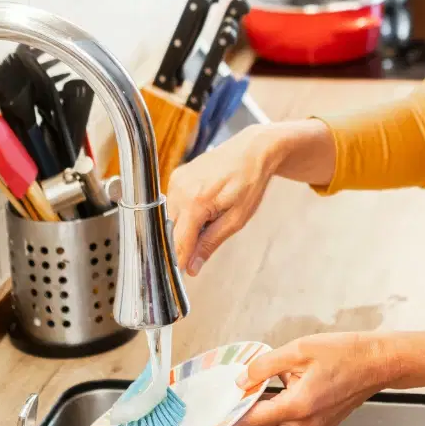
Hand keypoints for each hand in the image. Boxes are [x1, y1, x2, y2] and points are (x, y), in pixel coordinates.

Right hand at [165, 124, 276, 276]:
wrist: (252, 150)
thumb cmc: (250, 181)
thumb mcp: (237, 218)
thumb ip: (211, 243)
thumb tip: (192, 267)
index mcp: (195, 201)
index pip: (178, 243)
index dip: (180, 262)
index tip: (183, 276)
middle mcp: (179, 189)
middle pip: (172, 232)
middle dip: (186, 242)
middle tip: (209, 239)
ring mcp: (176, 180)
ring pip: (171, 219)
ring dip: (187, 226)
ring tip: (213, 216)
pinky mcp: (176, 175)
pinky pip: (174, 204)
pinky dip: (186, 212)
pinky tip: (206, 206)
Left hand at [199, 332, 392, 425]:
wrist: (379, 362)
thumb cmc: (346, 353)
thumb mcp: (300, 348)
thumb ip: (265, 365)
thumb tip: (243, 379)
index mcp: (298, 406)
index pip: (250, 424)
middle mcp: (306, 425)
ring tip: (243, 409)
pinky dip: (276, 421)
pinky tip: (274, 400)